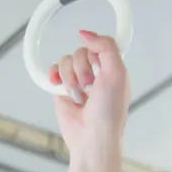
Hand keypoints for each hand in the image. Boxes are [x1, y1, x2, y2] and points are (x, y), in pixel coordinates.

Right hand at [51, 31, 128, 171]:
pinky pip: (54, 71)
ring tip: (80, 96)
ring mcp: (78, 81)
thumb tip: (86, 34)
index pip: (100, 45)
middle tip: (91, 87)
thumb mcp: (117, 74)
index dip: (96, 51)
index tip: (97, 64)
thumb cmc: (109, 113)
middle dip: (83, 69)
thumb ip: (106, 47)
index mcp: (112, 69)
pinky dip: (55, 76)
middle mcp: (95, 74)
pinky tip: (59, 85)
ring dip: (72, 78)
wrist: (91, 138)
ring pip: (67, 60)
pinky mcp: (62, 90)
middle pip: (81, 51)